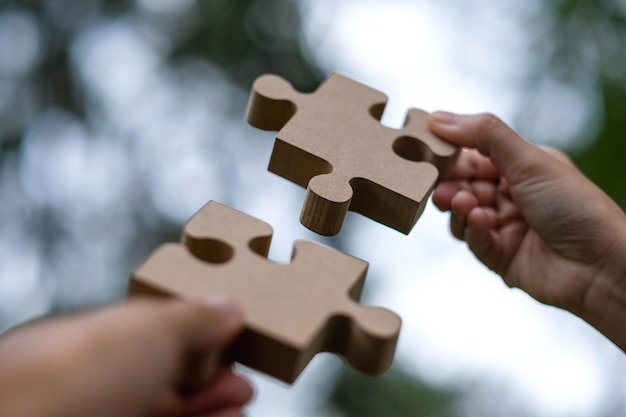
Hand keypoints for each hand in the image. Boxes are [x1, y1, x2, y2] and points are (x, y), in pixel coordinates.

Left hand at [0, 298, 252, 416]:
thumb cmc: (78, 371)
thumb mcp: (151, 326)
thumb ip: (194, 317)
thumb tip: (229, 307)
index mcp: (100, 340)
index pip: (154, 333)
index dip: (196, 332)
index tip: (230, 333)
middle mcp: (103, 382)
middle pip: (167, 375)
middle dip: (212, 372)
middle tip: (242, 373)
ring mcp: (111, 414)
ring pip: (172, 408)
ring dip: (215, 401)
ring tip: (243, 395)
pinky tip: (231, 415)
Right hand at [428, 112, 625, 349]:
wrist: (602, 266)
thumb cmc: (576, 207)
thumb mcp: (529, 160)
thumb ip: (484, 135)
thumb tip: (438, 117)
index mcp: (520, 168)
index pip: (473, 155)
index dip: (450, 153)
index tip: (424, 149)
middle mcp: (511, 195)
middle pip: (463, 185)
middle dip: (448, 183)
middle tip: (435, 184)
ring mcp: (504, 227)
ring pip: (462, 214)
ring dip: (459, 207)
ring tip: (462, 203)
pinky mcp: (500, 256)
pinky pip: (473, 241)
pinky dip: (473, 231)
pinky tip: (481, 222)